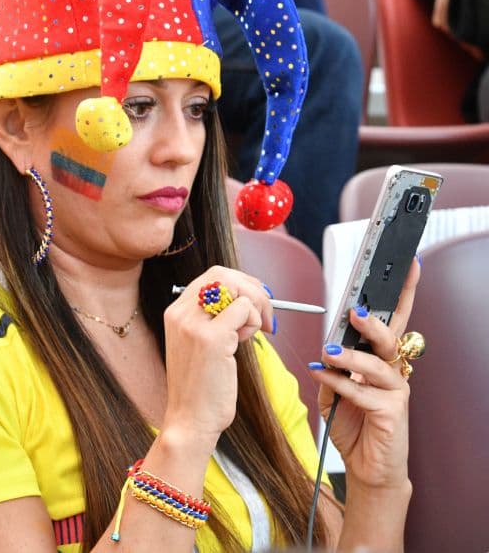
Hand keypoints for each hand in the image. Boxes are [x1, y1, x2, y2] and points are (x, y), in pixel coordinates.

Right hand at [160, 267, 273, 445]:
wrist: (190, 419)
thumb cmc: (201, 387)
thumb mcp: (201, 344)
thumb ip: (215, 319)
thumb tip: (246, 299)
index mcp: (176, 312)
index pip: (211, 276)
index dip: (241, 282)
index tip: (256, 302)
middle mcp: (180, 313)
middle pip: (223, 274)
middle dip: (253, 289)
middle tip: (266, 314)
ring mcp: (193, 324)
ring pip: (236, 288)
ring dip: (256, 307)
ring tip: (253, 332)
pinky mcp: (211, 338)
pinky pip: (245, 310)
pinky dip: (255, 322)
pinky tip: (246, 342)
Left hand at [308, 259, 419, 490]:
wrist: (367, 468)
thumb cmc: (354, 423)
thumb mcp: (335, 389)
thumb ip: (333, 367)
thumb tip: (326, 347)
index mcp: (381, 360)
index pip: (392, 320)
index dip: (402, 292)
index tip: (407, 264)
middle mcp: (393, 371)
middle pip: (391, 336)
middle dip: (374, 320)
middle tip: (355, 310)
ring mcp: (396, 391)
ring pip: (378, 363)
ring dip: (350, 355)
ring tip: (329, 353)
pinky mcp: (392, 412)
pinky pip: (364, 392)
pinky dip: (341, 384)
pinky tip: (325, 379)